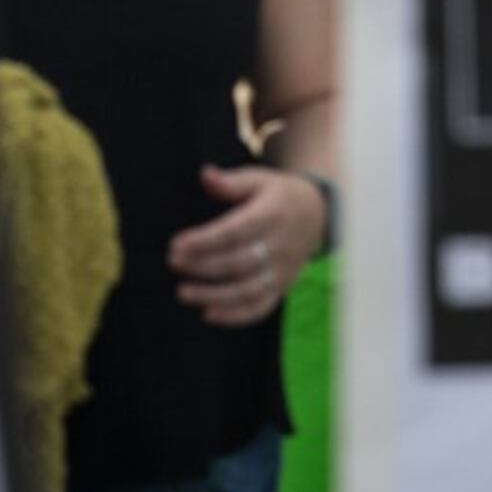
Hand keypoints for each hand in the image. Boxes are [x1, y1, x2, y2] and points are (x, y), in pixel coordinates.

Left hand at [170, 164, 324, 325]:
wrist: (318, 214)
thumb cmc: (278, 194)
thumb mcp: (259, 179)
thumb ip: (231, 182)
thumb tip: (204, 175)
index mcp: (272, 216)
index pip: (235, 232)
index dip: (204, 240)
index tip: (176, 244)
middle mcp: (279, 246)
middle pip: (238, 262)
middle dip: (203, 265)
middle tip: (173, 262)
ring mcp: (282, 271)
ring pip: (247, 290)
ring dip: (214, 295)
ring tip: (183, 292)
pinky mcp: (282, 287)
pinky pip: (260, 307)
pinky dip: (236, 316)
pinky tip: (208, 314)